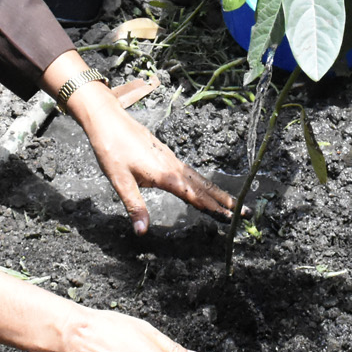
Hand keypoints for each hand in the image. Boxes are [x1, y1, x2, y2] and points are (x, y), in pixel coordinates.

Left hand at [67, 82, 234, 232]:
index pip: (194, 196)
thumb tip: (142, 231)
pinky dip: (203, 182)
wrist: (108, 120)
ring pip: (199, 178)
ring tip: (230, 202)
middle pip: (204, 186)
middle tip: (243, 212)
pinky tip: (202, 185)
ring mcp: (171, 159)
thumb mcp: (119, 181)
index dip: (212, 209)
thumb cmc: (112, 149)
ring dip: (215, 191)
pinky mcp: (166, 154)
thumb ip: (134, 205)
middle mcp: (173, 166)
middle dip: (223, 200)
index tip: (229, 218)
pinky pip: (190, 171)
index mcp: (166, 175)